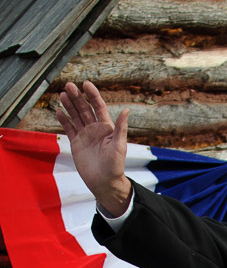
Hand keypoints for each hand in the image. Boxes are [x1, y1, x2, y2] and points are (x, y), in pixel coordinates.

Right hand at [56, 81, 131, 215]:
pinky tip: (58, 111)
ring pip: (75, 116)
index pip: (98, 106)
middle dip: (77, 97)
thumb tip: (126, 110)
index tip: (86, 84)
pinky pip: (69, 128)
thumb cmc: (115, 166)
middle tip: (68, 86)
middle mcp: (95, 129)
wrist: (104, 183)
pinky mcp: (77, 143)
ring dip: (69, 105)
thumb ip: (120, 128)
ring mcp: (85, 135)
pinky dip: (64, 120)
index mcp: (106, 128)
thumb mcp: (119, 146)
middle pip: (84, 109)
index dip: (93, 95)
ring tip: (62, 95)